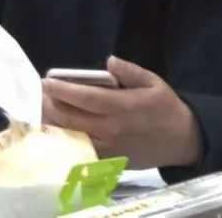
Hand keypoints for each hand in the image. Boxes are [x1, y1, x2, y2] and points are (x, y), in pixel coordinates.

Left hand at [42, 56, 201, 168]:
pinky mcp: (107, 159)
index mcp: (122, 105)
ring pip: (70, 136)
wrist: (181, 140)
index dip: (61, 89)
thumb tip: (109, 61)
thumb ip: (130, 71)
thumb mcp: (154, 82)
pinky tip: (57, 130)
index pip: (84, 97)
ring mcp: (107, 146)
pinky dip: (65, 139)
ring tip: (43, 110)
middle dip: (50, 105)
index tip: (45, 82)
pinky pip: (79, 150)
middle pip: (70, 117)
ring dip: (52, 123)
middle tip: (40, 95)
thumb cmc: (166, 108)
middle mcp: (111, 127)